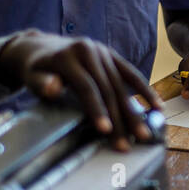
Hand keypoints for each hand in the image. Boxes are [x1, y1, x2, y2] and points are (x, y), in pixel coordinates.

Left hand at [0, 32, 163, 149]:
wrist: (42, 47)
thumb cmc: (36, 69)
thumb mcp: (31, 76)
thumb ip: (41, 83)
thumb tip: (54, 87)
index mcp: (69, 56)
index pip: (87, 86)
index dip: (97, 109)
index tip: (106, 130)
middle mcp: (89, 50)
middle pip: (108, 88)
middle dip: (120, 117)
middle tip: (129, 142)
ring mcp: (103, 51)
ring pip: (122, 84)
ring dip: (135, 111)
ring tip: (144, 133)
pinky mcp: (112, 55)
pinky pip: (131, 74)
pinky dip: (145, 91)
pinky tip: (157, 107)